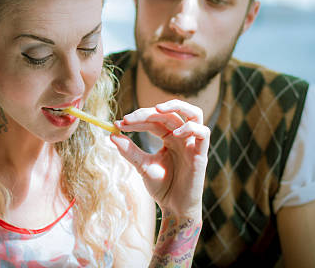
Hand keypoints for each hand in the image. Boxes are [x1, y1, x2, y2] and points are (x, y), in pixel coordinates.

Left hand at [110, 99, 209, 217]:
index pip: (154, 119)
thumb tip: (112, 135)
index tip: (118, 124)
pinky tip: (175, 133)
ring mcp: (192, 144)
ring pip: (194, 113)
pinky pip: (203, 133)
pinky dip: (190, 128)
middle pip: (168, 113)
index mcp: (169, 137)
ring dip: (177, 106)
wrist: (174, 209)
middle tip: (127, 119)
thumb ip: (129, 151)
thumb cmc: (162, 187)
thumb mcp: (142, 166)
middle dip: (146, 112)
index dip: (137, 118)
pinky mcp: (201, 154)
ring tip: (157, 109)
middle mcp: (182, 137)